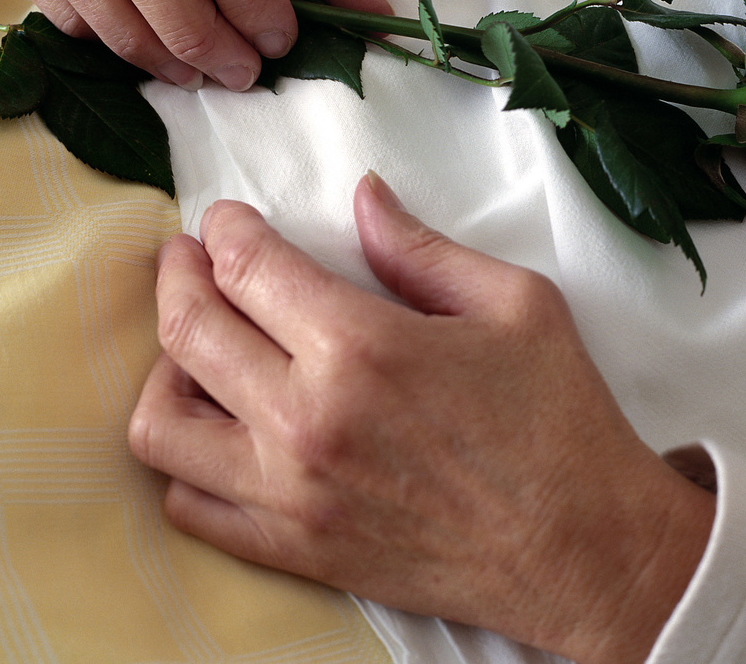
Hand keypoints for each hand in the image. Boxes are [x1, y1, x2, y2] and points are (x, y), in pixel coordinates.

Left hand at [130, 173, 714, 663]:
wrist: (583, 549)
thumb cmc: (559, 421)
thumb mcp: (516, 304)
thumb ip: (421, 248)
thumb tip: (364, 195)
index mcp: (362, 346)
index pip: (247, 267)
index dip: (226, 229)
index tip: (228, 219)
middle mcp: (307, 419)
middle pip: (188, 329)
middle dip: (177, 274)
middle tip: (190, 257)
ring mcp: (290, 494)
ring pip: (162, 424)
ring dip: (164, 369)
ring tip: (195, 346)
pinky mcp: (294, 550)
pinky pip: (189, 505)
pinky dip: (182, 460)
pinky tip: (216, 427)